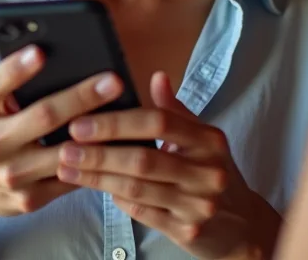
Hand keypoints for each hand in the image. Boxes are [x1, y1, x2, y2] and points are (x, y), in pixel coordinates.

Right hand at [0, 45, 127, 231]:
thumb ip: (11, 87)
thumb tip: (53, 56)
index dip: (16, 68)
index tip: (40, 51)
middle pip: (42, 116)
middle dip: (81, 97)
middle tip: (113, 80)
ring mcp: (12, 175)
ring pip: (65, 152)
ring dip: (99, 135)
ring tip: (129, 116)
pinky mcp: (30, 199)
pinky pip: (72, 178)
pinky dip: (97, 163)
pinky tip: (121, 148)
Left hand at [56, 72, 281, 259]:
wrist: (242, 227)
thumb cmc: (212, 174)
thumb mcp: (202, 140)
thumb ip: (175, 111)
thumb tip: (157, 77)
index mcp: (209, 140)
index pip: (158, 122)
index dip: (117, 121)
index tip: (82, 121)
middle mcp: (208, 171)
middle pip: (143, 158)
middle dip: (99, 152)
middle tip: (65, 147)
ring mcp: (199, 204)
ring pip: (137, 188)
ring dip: (97, 177)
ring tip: (68, 167)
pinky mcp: (188, 231)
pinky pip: (143, 212)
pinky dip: (117, 199)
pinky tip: (98, 188)